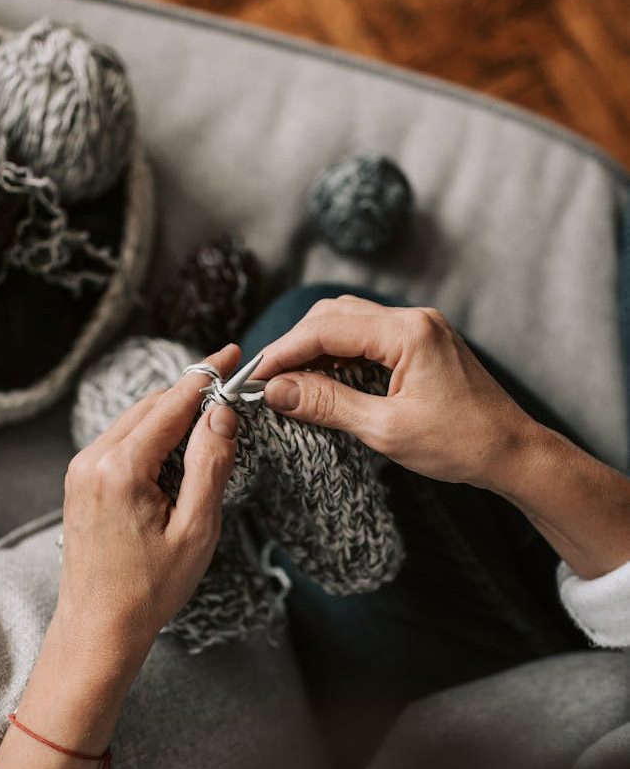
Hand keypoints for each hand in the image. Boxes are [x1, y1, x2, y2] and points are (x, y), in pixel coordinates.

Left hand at [57, 342, 240, 665]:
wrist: (98, 627)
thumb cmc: (150, 588)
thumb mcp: (196, 529)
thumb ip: (210, 464)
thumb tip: (222, 412)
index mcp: (121, 468)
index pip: (171, 403)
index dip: (206, 375)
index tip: (232, 354)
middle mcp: (92, 459)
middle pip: (151, 405)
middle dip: (191, 391)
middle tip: (228, 384)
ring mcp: (81, 468)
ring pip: (135, 419)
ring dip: (171, 411)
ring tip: (209, 414)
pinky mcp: (80, 480)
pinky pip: (120, 439)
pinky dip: (151, 431)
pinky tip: (176, 443)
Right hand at [256, 294, 536, 490]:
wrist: (514, 453)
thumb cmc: (460, 444)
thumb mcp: (385, 429)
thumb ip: (327, 404)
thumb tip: (276, 391)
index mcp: (408, 333)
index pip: (326, 329)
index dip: (283, 351)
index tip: (254, 375)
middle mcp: (413, 319)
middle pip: (333, 316)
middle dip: (295, 345)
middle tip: (266, 380)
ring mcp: (419, 329)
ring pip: (348, 323)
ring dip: (314, 348)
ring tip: (289, 382)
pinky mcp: (420, 343)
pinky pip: (367, 338)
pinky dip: (338, 355)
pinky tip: (323, 380)